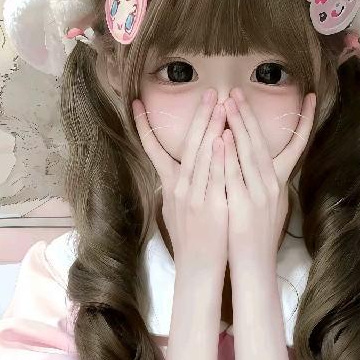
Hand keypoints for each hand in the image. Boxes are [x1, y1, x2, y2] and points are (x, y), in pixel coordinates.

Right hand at [132, 88, 227, 277]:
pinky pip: (215, 176)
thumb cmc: (188, 236)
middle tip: (208, 92)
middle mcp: (180, 186)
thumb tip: (174, 165)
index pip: (153, 150)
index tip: (136, 103)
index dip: (144, 127)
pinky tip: (223, 138)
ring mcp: (196, 196)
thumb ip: (175, 184)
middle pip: (188, 145)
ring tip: (218, 105)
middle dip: (198, 117)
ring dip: (210, 128)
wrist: (198, 266)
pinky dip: (218, 156)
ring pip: (202, 156)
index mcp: (170, 184)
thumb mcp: (174, 208)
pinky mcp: (212, 206)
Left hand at [223, 88, 315, 270]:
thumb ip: (269, 178)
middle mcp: (273, 183)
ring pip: (250, 153)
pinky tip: (223, 137)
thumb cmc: (260, 231)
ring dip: (239, 126)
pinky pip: (236, 174)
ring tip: (229, 103)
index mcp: (280, 180)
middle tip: (237, 91)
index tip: (310, 96)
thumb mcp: (273, 202)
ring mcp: (259, 194)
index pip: (298, 145)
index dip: (305, 120)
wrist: (254, 263)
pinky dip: (230, 154)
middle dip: (249, 115)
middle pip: (261, 142)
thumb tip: (264, 157)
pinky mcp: (244, 205)